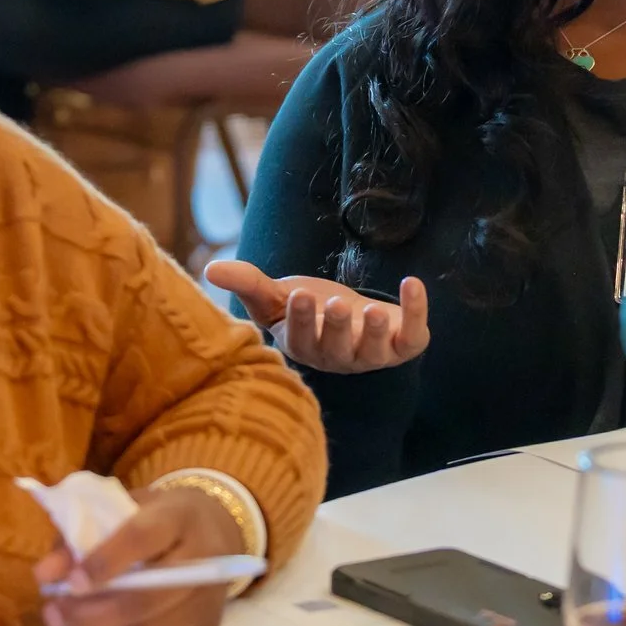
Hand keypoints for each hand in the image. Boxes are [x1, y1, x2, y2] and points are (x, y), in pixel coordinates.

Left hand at [35, 484, 239, 625]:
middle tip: (53, 612)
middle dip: (90, 614)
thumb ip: (79, 537)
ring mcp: (204, 605)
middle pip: (145, 600)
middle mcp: (203, 563)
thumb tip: (45, 575)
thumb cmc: (155, 518)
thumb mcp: (118, 509)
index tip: (68, 582)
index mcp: (179, 517)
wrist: (213, 531)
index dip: (102, 562)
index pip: (142, 539)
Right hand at [202, 260, 429, 373]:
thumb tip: (209, 268)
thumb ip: (248, 283)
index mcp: (306, 346)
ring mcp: (373, 354)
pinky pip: (413, 336)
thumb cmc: (310, 309)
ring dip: (376, 333)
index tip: (299, 295)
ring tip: (375, 313)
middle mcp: (339, 356)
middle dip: (336, 327)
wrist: (353, 318)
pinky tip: (413, 284)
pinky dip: (416, 311)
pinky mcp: (404, 345)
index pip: (301, 339)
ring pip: (375, 351)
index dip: (301, 320)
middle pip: (337, 348)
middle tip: (336, 304)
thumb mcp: (277, 295)